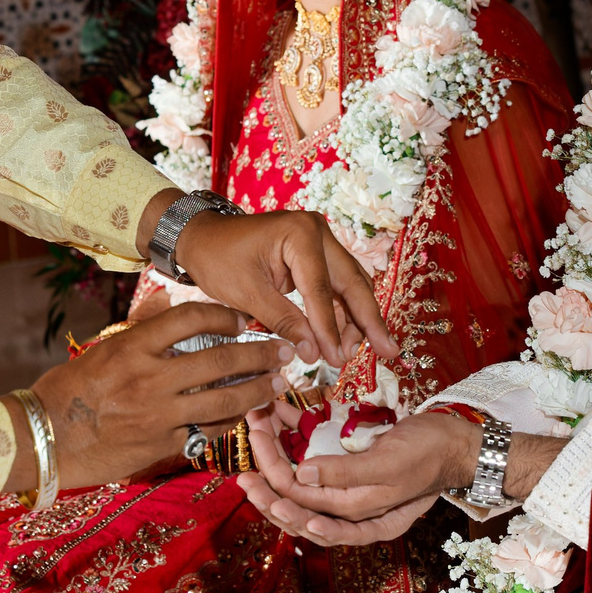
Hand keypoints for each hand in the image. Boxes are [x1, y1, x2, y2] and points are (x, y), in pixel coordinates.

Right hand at [21, 302, 282, 489]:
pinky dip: (232, 421)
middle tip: (281, 351)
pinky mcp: (163, 444)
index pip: (190, 318)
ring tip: (276, 384)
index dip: (224, 315)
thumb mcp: (102, 352)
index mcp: (133, 347)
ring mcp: (159, 413)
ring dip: (257, 390)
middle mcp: (150, 377)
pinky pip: (209, 430)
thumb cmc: (68, 392)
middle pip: (220, 359)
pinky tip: (246, 414)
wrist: (45, 438)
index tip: (243, 318)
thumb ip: (140, 337)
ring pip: (225, 398)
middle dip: (258, 354)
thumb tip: (171, 314)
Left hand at [166, 205, 395, 369]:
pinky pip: (336, 287)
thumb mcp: (247, 293)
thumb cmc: (218, 258)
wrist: (202, 238)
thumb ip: (284, 321)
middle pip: (352, 283)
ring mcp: (321, 243)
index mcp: (301, 234)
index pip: (322, 289)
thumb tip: (314, 353)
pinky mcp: (316, 256)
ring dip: (356, 321)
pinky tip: (346, 339)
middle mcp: (319, 233)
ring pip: (350, 286)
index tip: (335, 359)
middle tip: (388, 352)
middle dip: (368, 321)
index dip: (330, 327)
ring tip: (357, 354)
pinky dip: (341, 313)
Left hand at [235, 407, 477, 545]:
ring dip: (274, 454)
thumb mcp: (390, 464)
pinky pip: (311, 457)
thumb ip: (347, 474)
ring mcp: (345, 486)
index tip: (257, 484)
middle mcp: (347, 507)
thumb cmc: (428, 453)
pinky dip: (293, 436)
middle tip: (245, 453)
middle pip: (296, 501)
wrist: (455, 439)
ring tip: (255, 427)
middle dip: (266, 476)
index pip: (309, 512)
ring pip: (298, 481)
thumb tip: (303, 477)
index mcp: (359, 516)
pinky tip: (278, 415)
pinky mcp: (346, 464)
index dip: (279, 498)